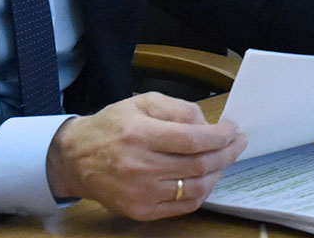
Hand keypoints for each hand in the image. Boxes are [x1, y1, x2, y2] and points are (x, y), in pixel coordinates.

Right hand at [45, 92, 246, 219]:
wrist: (75, 158)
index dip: (221, 136)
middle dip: (227, 153)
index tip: (233, 130)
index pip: (194, 139)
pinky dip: (201, 192)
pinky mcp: (139, 210)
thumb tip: (209, 125)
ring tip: (224, 159)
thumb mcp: (143, 102)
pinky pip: (182, 206)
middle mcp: (140, 166)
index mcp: (141, 135)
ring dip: (218, 173)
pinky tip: (205, 178)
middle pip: (199, 164)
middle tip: (238, 143)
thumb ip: (179, 109)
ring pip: (195, 188)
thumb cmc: (112, 126)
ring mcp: (140, 193)